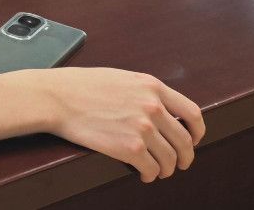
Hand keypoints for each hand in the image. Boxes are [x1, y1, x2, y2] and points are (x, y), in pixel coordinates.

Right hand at [34, 68, 204, 182]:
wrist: (56, 97)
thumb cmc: (80, 86)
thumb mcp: (120, 78)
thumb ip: (144, 92)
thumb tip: (161, 111)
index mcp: (151, 87)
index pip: (192, 113)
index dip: (197, 131)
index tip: (194, 139)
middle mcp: (153, 107)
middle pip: (185, 141)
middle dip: (184, 156)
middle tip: (179, 162)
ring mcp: (142, 128)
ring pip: (170, 159)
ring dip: (167, 169)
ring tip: (158, 170)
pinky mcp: (129, 149)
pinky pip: (152, 169)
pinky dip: (150, 175)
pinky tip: (143, 173)